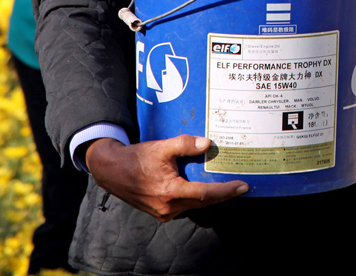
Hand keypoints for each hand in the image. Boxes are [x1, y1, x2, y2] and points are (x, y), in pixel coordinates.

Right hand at [85, 135, 247, 221]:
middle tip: (241, 186)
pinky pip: (184, 206)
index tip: (243, 187)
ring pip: (194, 205)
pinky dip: (195, 197)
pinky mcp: (160, 212)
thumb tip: (207, 144)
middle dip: (222, 194)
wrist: (112, 171)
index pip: (206, 194)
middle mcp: (168, 207)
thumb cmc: (136, 158)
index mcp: (170, 192)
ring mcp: (164, 212)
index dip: (226, 191)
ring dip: (209, 196)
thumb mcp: (161, 147)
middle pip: (203, 201)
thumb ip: (184, 144)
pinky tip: (203, 187)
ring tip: (225, 184)